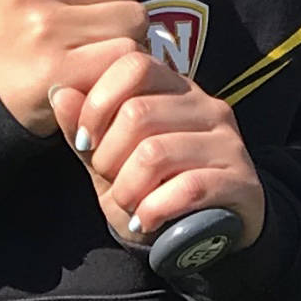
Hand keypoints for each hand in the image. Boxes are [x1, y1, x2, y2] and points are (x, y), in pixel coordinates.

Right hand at [0, 0, 144, 134]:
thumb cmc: (17, 14)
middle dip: (117, 3)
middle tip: (86, 22)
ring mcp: (40, 27)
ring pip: (132, 19)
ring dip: (123, 36)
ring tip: (90, 44)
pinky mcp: (56, 71)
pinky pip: (124, 55)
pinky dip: (116, 65)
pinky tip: (92, 68)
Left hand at [48, 51, 265, 251]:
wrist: (210, 236)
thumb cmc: (154, 190)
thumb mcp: (111, 161)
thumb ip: (86, 129)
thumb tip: (59, 91)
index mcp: (173, 87)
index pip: (133, 64)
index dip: (98, 102)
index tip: (85, 140)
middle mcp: (205, 104)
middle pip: (137, 113)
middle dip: (108, 155)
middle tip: (108, 180)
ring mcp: (227, 141)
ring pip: (156, 153)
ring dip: (128, 188)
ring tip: (128, 204)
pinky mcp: (242, 179)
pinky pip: (187, 188)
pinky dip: (154, 209)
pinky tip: (147, 220)